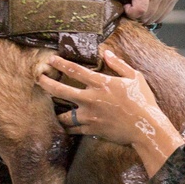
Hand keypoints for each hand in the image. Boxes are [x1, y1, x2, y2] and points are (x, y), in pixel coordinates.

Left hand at [37, 48, 184, 176]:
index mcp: (101, 83)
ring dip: (56, 112)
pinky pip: (74, 129)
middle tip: (39, 80)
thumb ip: (118, 64)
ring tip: (52, 110)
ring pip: (63, 115)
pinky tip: (65, 125)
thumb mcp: (134, 77)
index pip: (75, 70)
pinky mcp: (92, 130)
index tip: (51, 60)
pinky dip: (69, 127)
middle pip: (61, 90)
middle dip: (46, 84)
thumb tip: (107, 53)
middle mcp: (91, 99)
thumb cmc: (143, 101)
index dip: (61, 63)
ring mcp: (89, 116)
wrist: (146, 128)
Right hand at [100, 0, 180, 22]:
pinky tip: (126, 4)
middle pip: (154, 19)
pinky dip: (130, 12)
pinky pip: (138, 12)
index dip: (148, 15)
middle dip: (141, 16)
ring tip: (127, 2)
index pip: (162, 16)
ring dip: (134, 13)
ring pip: (146, 17)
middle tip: (130, 5)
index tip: (137, 8)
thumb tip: (150, 15)